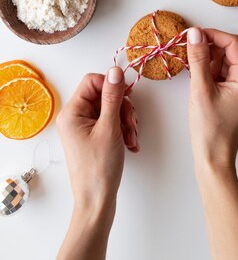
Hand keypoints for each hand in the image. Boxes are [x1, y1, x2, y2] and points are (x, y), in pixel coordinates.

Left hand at [56, 67, 138, 215]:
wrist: (97, 201)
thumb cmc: (99, 168)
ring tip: (131, 138)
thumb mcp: (109, 128)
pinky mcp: (92, 136)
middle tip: (131, 124)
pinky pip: (111, 121)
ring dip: (126, 121)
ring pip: (111, 108)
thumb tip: (115, 71)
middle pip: (104, 95)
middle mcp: (74, 116)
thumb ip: (113, 97)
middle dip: (122, 108)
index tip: (127, 97)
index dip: (112, 86)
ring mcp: (83, 127)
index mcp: (71, 112)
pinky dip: (123, 129)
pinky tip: (129, 143)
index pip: (92, 81)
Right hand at [187, 27, 237, 170]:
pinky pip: (224, 74)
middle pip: (230, 51)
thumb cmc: (209, 129)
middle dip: (209, 47)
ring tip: (190, 66)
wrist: (214, 159)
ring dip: (208, 59)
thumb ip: (198, 58)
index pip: (233, 43)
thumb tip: (194, 33)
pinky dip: (210, 71)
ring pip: (225, 62)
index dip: (213, 35)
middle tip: (187, 48)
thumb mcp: (201, 89)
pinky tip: (196, 76)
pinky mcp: (236, 95)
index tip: (192, 35)